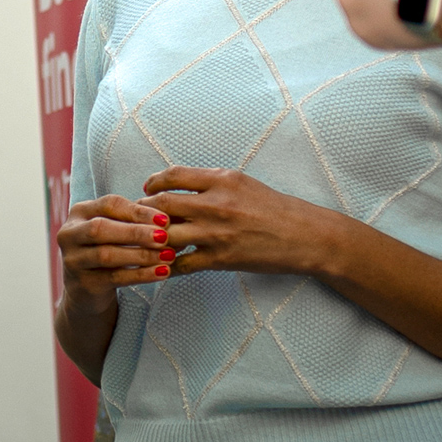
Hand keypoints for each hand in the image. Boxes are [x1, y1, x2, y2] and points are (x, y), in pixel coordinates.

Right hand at [57, 194, 174, 311]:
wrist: (89, 289)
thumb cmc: (111, 249)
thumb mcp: (119, 230)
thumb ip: (139, 222)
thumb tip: (174, 220)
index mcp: (80, 212)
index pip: (109, 204)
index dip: (138, 211)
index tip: (165, 219)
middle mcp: (70, 234)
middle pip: (101, 228)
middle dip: (136, 232)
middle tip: (165, 237)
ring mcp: (72, 260)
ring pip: (106, 255)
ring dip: (141, 255)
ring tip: (168, 256)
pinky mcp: (82, 284)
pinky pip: (114, 278)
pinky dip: (140, 275)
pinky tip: (161, 273)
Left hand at [143, 166, 350, 278]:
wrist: (303, 235)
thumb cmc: (276, 209)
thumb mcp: (245, 184)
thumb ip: (213, 183)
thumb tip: (181, 186)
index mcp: (222, 180)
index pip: (174, 175)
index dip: (154, 182)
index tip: (148, 189)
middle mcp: (215, 203)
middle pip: (161, 204)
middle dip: (143, 211)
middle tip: (138, 218)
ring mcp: (215, 232)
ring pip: (164, 234)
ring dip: (150, 240)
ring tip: (145, 242)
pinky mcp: (219, 258)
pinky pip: (180, 263)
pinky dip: (167, 265)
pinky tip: (162, 265)